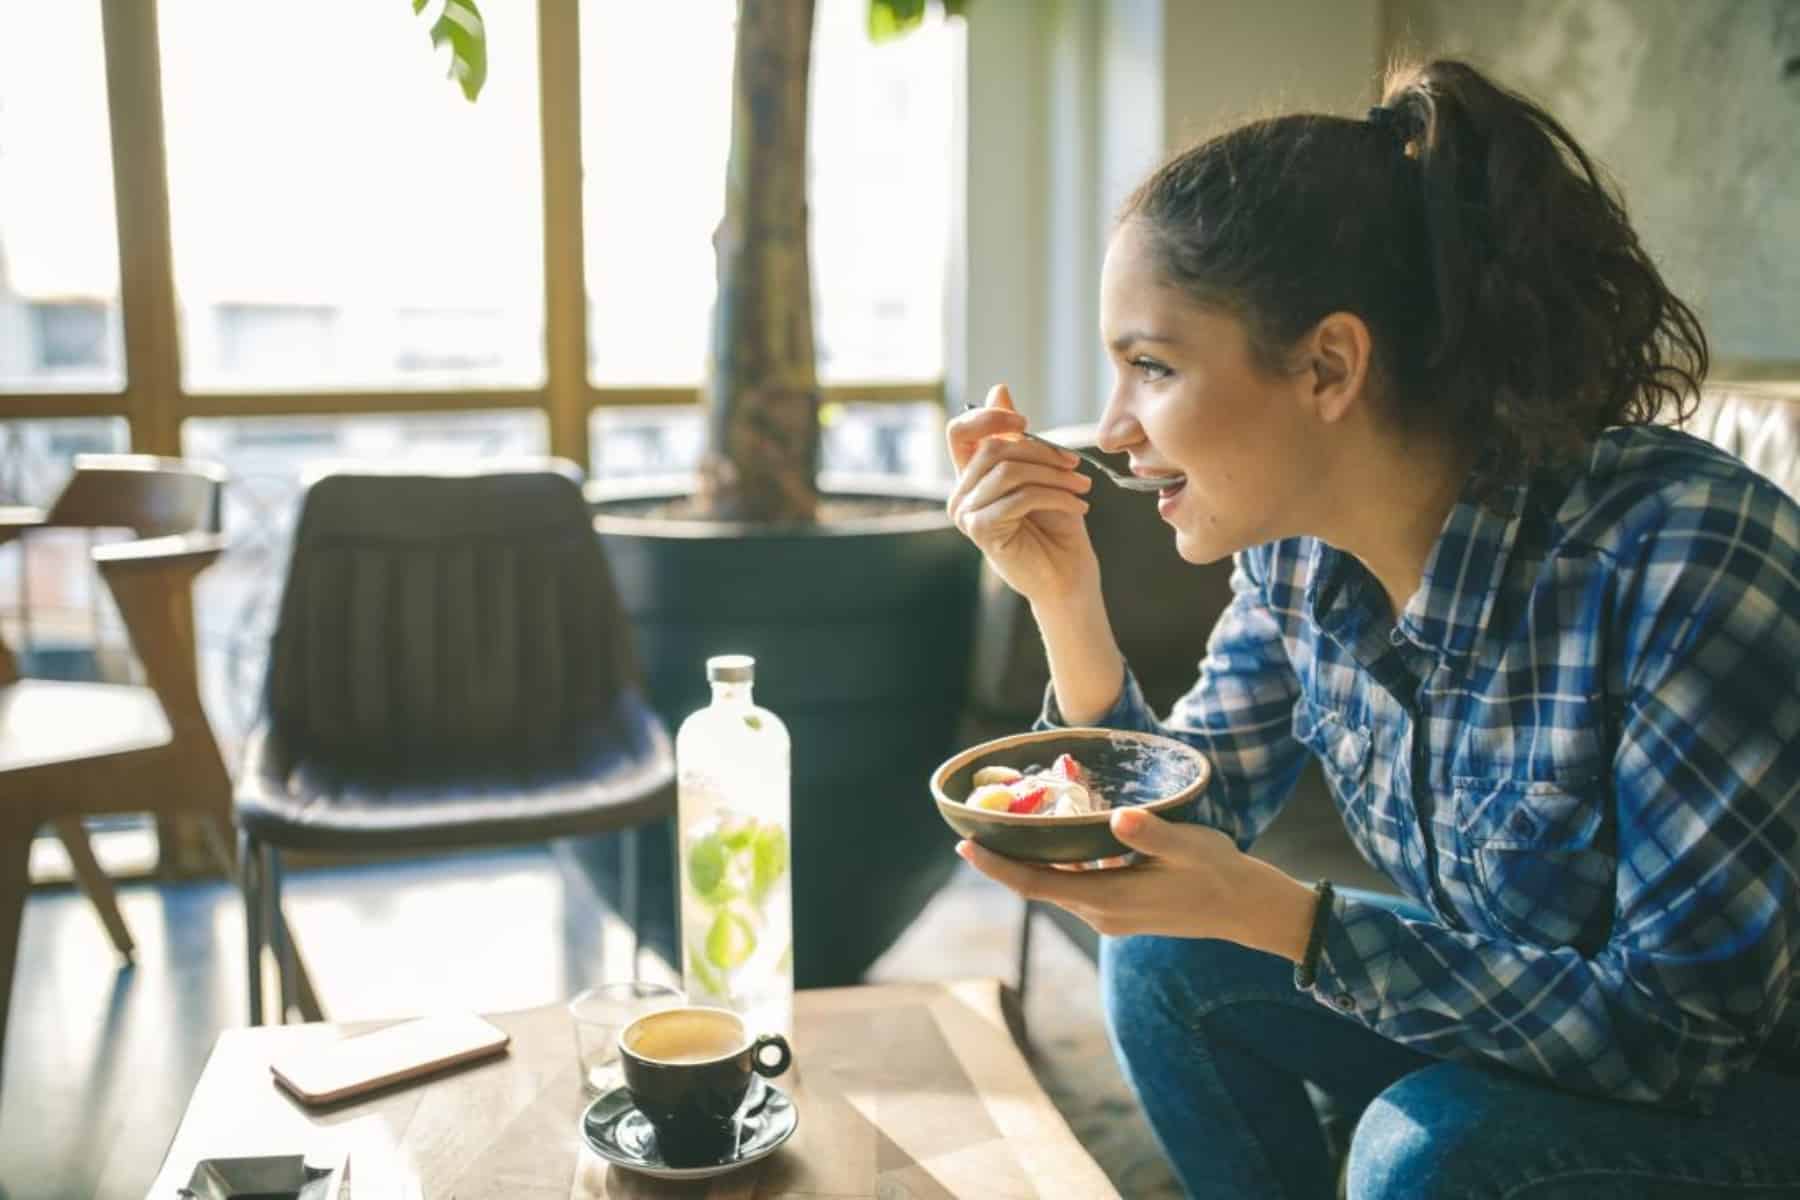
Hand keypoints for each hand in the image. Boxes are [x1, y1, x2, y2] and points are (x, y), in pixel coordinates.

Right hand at [946, 384, 1099, 607]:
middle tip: (1077, 465)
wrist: (1067, 576)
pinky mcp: (981, 531)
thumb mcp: (1041, 471)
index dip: (989, 418)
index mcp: (971, 476)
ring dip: (1053, 475)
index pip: (961, 431)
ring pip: (1008, 471)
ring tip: (1082, 486)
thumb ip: (1017, 437)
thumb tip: (998, 389)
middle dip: (1042, 452)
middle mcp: (961, 493)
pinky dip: (1055, 496)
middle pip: (994, 449)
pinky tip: (1078, 506)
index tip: (1024, 424)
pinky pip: (1018, 496)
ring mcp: (966, 513)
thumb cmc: (1056, 525)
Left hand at [956, 807, 1317, 958]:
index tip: (964, 847)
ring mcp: (1109, 915)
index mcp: (1108, 900)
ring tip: (1008, 823)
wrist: (1247, 909)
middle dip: (1004, 858)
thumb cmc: (1219, 873)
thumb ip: (1151, 833)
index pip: (1036, 884)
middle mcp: (1100, 913)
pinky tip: (1058, 834)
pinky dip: (1060, 862)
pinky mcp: (1120, 909)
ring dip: (1032, 859)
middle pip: (1037, 885)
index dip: (997, 867)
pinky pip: (1076, 885)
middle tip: (975, 822)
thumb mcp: (1189, 846)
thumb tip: (1117, 818)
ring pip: (1057, 885)